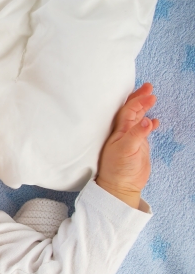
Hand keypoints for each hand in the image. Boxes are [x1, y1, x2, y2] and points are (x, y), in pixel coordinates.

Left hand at [96, 83, 158, 208]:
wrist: (120, 186)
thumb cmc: (118, 169)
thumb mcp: (127, 150)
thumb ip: (137, 135)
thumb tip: (149, 121)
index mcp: (118, 131)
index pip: (127, 111)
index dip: (137, 101)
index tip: (148, 93)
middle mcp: (123, 132)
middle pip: (131, 111)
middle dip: (139, 98)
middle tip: (149, 87)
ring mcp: (131, 139)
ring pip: (137, 119)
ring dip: (144, 108)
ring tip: (152, 97)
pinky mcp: (138, 147)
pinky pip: (144, 131)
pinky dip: (149, 124)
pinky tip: (155, 121)